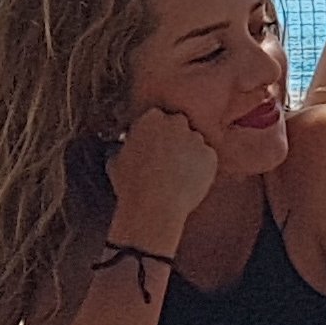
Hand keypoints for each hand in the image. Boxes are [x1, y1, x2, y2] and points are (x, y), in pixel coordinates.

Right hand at [105, 106, 220, 229]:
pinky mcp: (210, 156)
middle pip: (178, 127)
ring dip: (188, 155)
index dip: (154, 134)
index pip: (156, 119)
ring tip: (177, 177)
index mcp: (151, 118)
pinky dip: (201, 169)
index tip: (152, 147)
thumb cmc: (131, 185)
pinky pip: (206, 160)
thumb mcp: (115, 163)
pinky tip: (188, 183)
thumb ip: (122, 149)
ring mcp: (196, 139)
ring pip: (194, 144)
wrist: (155, 206)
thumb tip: (121, 150)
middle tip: (166, 161)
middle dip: (174, 140)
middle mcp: (176, 123)